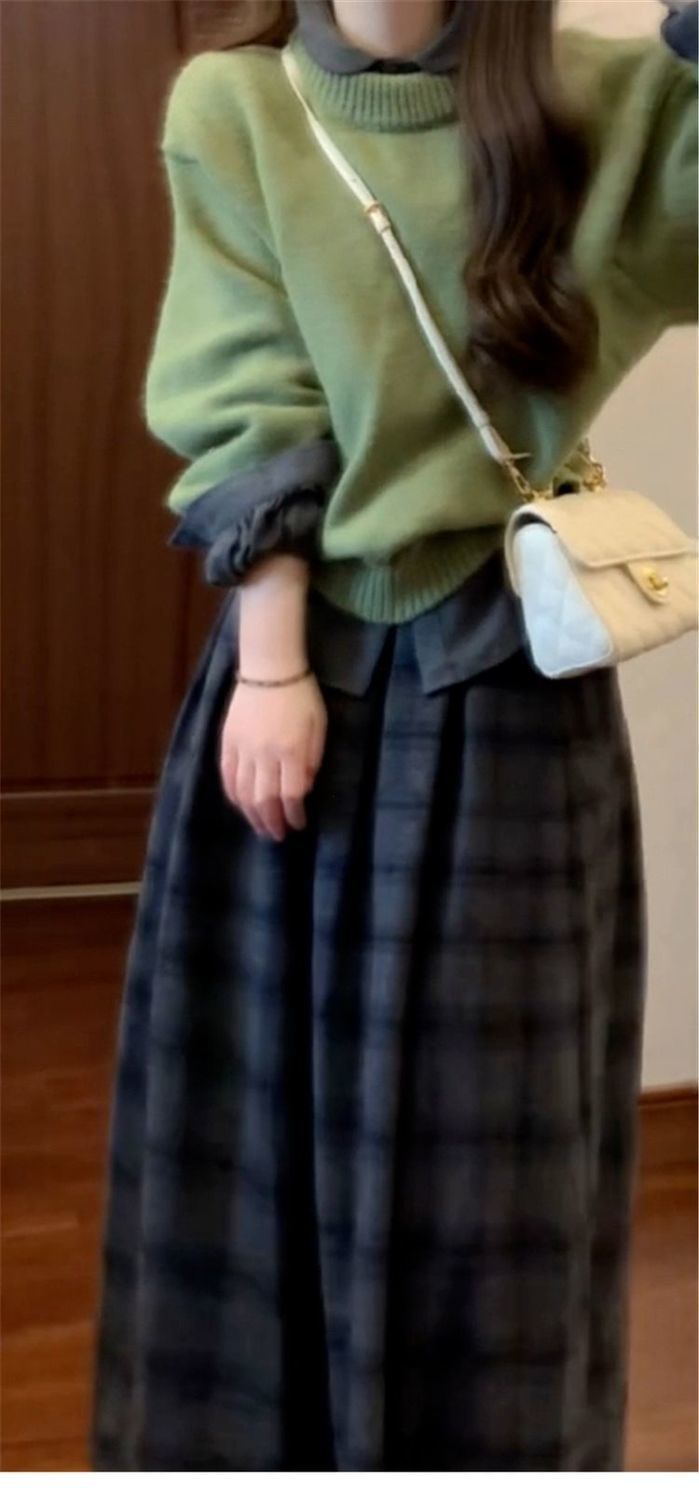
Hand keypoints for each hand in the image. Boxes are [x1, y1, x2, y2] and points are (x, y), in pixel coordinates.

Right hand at [219, 671, 326, 839]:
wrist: (269, 668)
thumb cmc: (302, 696)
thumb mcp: (319, 726)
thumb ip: (312, 759)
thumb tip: (303, 789)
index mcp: (291, 750)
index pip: (291, 794)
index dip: (294, 815)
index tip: (298, 824)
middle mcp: (265, 754)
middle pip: (264, 799)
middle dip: (271, 822)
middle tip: (277, 835)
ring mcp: (242, 748)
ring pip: (243, 792)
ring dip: (251, 814)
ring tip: (259, 826)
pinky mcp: (227, 741)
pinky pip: (227, 776)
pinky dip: (233, 794)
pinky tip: (240, 804)